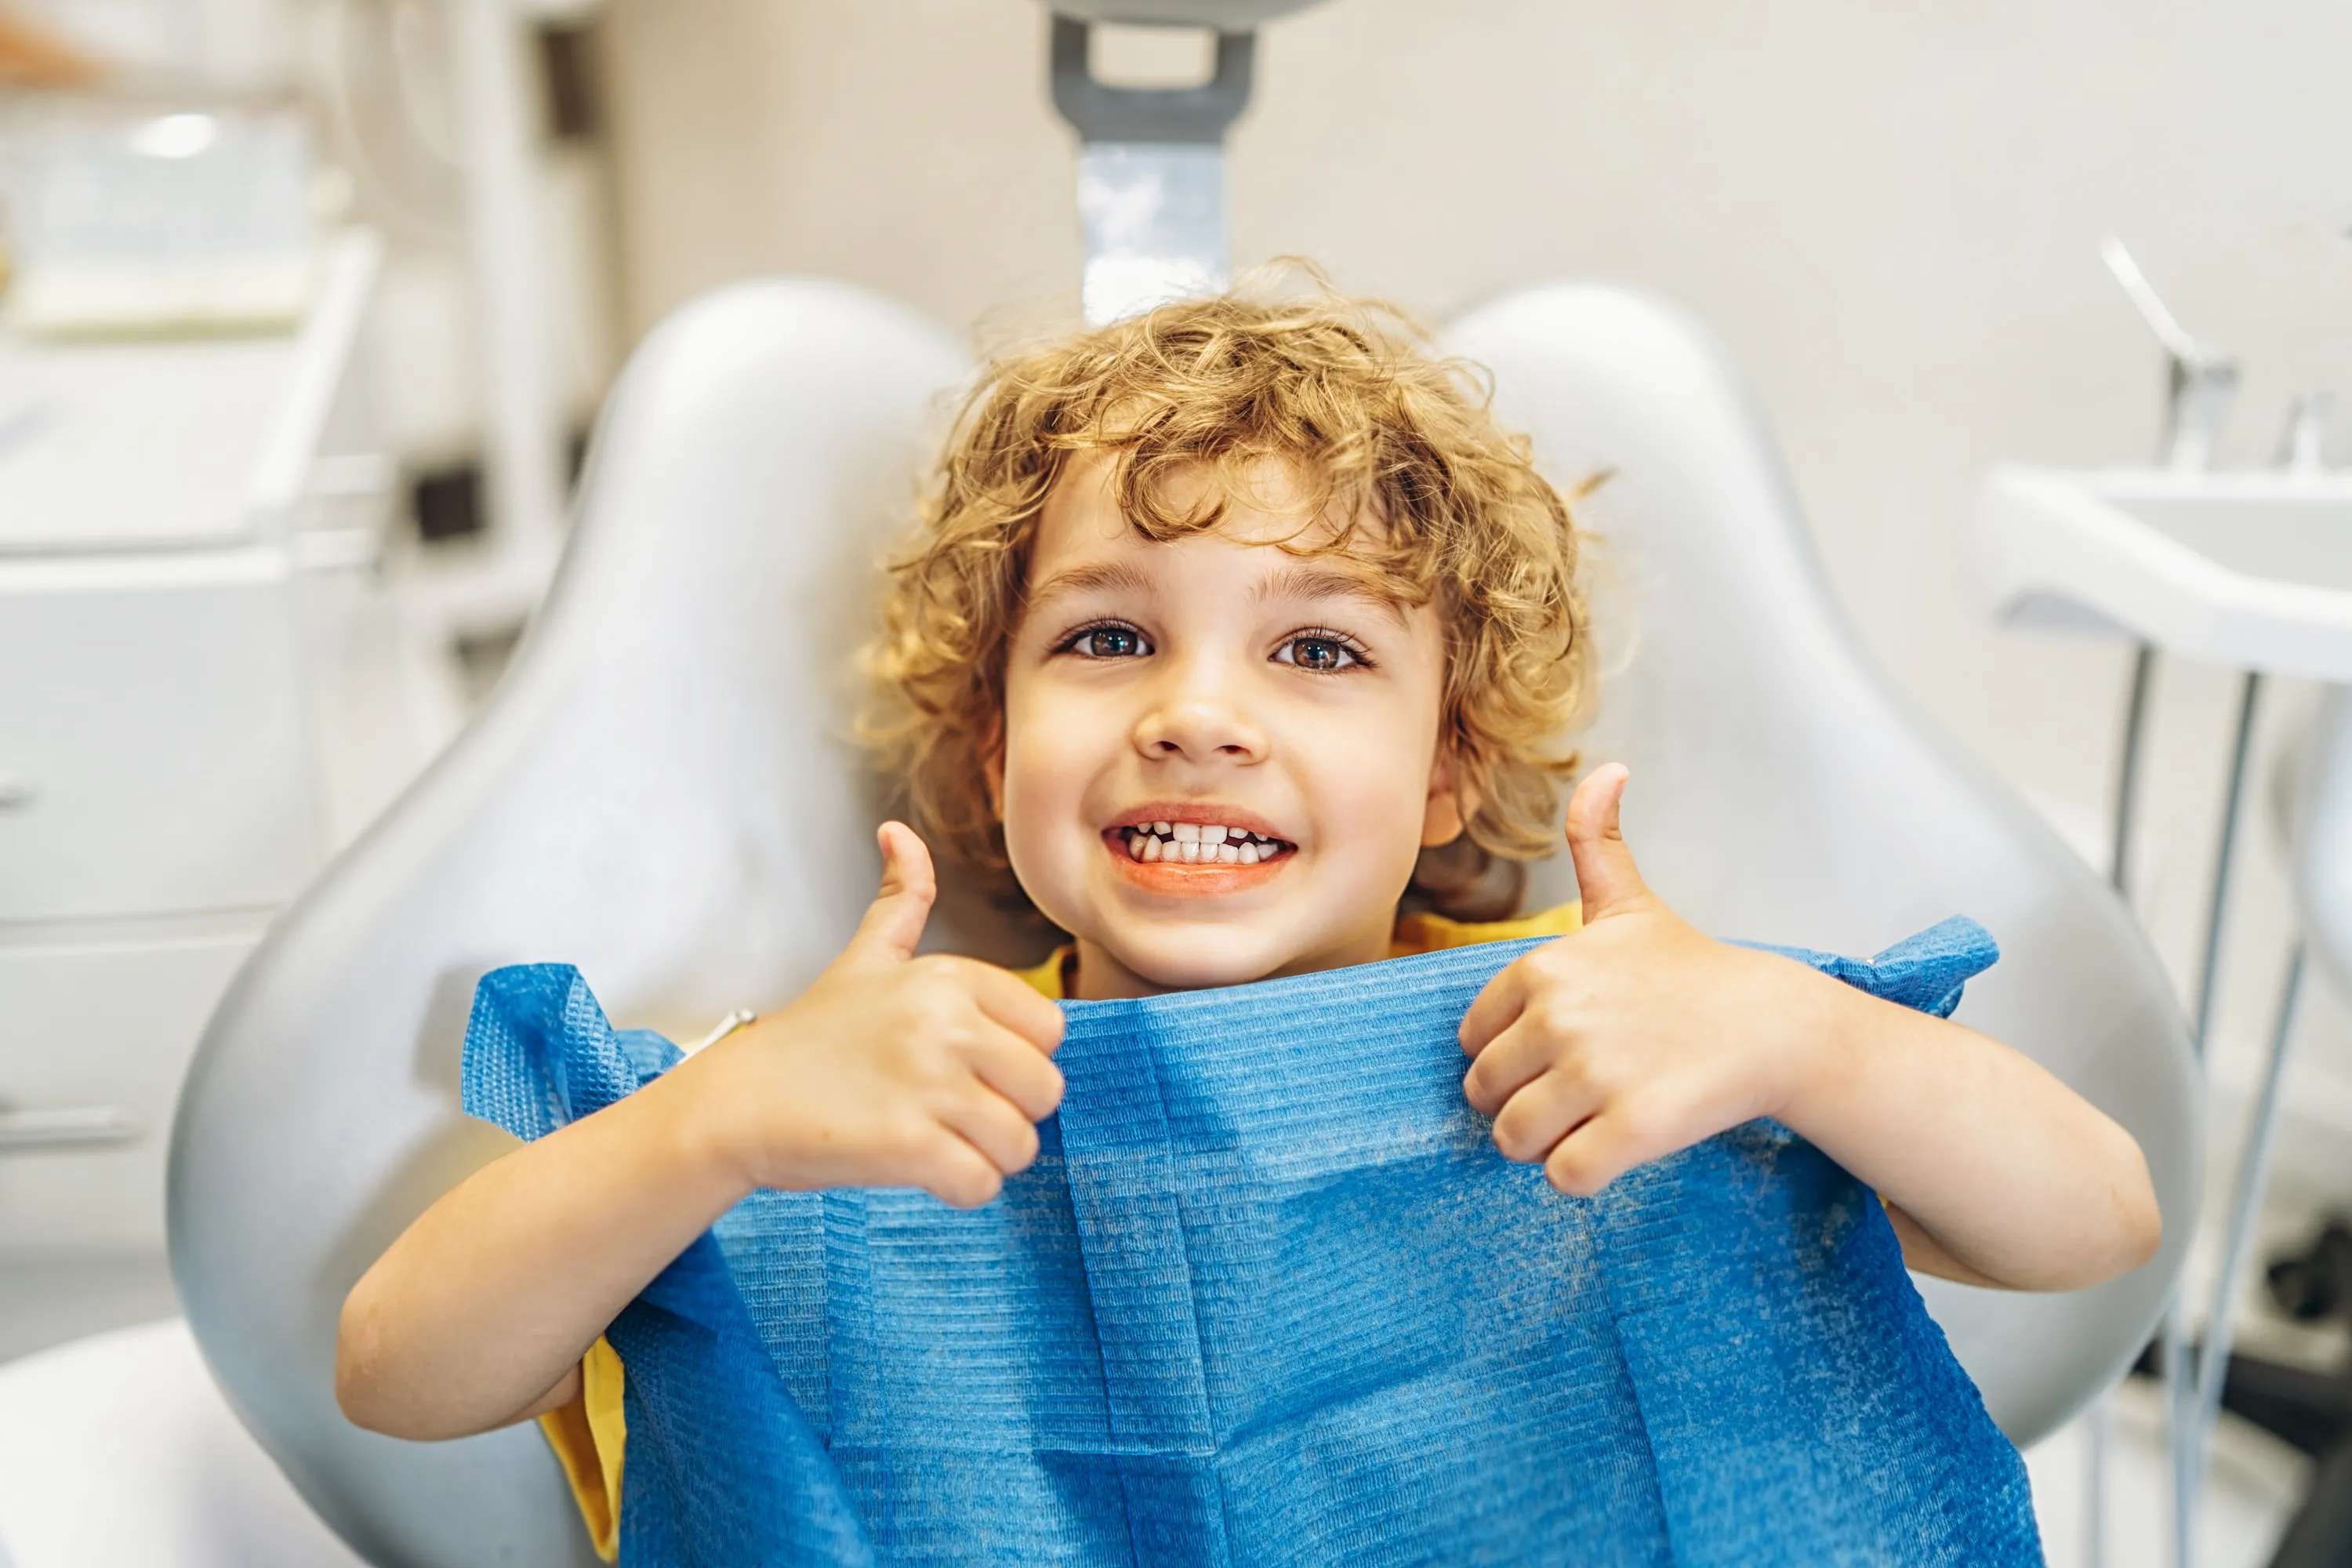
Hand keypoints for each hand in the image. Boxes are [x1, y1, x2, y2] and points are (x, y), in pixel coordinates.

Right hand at [683, 822, 1065, 1206]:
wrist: (736, 1103)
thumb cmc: (808, 1038)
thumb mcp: (863, 959)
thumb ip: (900, 899)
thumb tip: (900, 831)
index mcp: (948, 976)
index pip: (1049, 1030)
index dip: (1016, 1061)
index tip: (966, 1068)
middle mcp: (946, 1022)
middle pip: (1046, 1090)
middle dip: (1010, 1114)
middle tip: (953, 1115)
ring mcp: (929, 1083)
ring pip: (1021, 1143)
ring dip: (987, 1157)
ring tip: (937, 1143)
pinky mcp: (909, 1143)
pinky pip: (983, 1185)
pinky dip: (961, 1191)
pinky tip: (922, 1173)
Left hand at [1458, 765, 1846, 1195]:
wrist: (1775, 1025)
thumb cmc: (1692, 972)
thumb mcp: (1632, 903)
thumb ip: (1596, 841)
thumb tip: (1607, 768)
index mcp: (1543, 968)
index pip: (1473, 1041)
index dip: (1509, 1058)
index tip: (1558, 1053)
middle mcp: (1560, 1017)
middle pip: (1486, 1095)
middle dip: (1522, 1105)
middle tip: (1578, 1095)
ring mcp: (1595, 1074)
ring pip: (1515, 1141)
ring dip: (1546, 1145)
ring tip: (1593, 1122)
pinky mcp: (1632, 1128)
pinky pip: (1564, 1177)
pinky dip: (1581, 1177)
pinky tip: (1615, 1149)